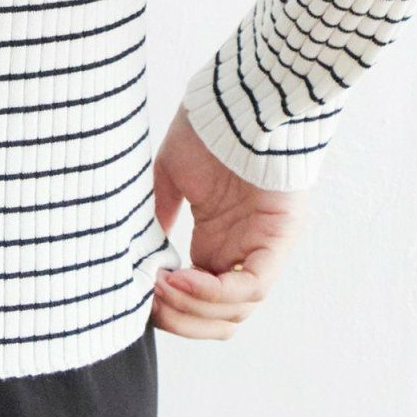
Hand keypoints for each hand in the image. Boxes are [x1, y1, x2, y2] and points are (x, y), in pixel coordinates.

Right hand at [149, 101, 308, 339]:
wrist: (241, 98)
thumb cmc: (209, 127)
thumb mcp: (173, 175)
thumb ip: (161, 213)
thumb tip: (141, 254)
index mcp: (218, 239)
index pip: (198, 297)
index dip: (169, 306)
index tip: (138, 296)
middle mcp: (242, 251)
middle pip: (218, 318)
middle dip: (180, 319)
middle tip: (147, 303)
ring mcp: (262, 249)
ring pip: (235, 311)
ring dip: (191, 307)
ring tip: (159, 287)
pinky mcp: (278, 240)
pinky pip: (251, 286)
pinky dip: (214, 292)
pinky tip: (181, 277)